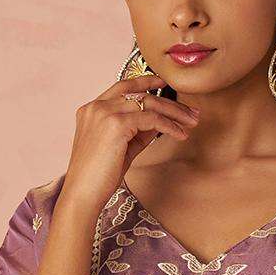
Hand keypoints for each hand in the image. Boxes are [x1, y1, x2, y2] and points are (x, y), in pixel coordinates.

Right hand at [63, 71, 198, 210]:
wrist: (83, 193)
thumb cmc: (99, 176)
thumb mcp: (122, 147)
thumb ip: (138, 131)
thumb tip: (160, 121)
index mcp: (91, 109)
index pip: (122, 87)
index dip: (144, 81)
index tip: (164, 82)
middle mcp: (96, 106)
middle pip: (139, 94)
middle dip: (168, 102)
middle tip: (190, 111)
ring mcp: (104, 112)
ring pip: (148, 103)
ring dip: (174, 112)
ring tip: (191, 122)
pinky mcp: (116, 124)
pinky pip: (151, 118)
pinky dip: (169, 125)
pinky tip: (180, 134)